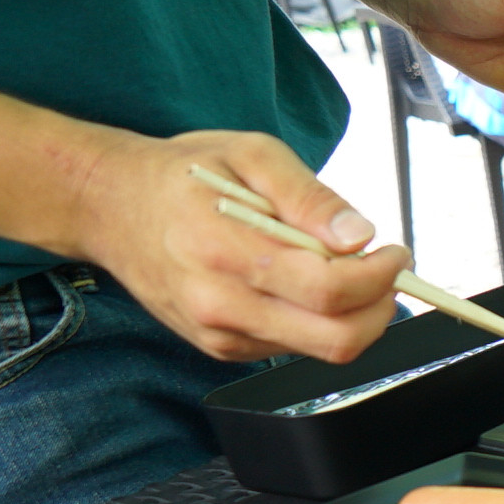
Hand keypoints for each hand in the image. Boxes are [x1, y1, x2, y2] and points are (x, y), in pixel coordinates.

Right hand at [71, 131, 405, 362]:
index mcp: (227, 251)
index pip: (329, 290)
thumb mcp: (250, 154)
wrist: (110, 208)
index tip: (394, 252)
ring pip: (318, 349)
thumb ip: (309, 196)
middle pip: (335, 340)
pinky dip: (315, 321)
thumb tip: (358, 236)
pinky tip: (301, 283)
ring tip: (339, 268)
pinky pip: (292, 348)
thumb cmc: (181, 175)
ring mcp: (220, 335)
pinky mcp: (221, 349)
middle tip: (385, 270)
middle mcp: (221, 305)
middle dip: (379, 308)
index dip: (379, 277)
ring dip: (351, 315)